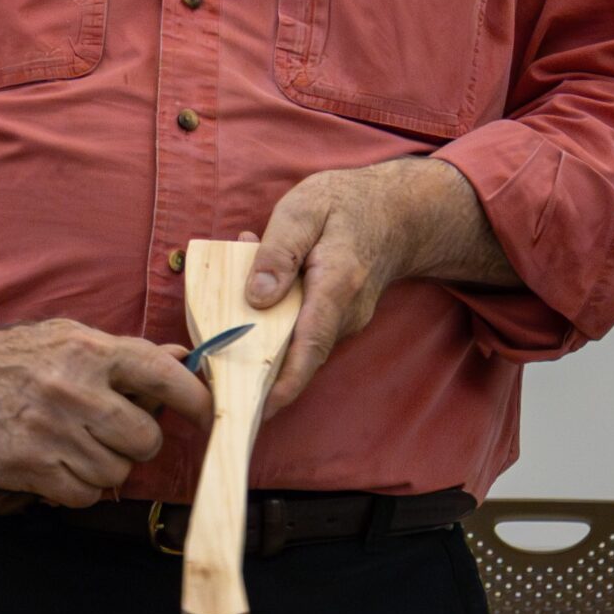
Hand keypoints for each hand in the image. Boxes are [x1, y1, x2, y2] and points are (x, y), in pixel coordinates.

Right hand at [0, 284, 213, 506]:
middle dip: (140, 443)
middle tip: (120, 434)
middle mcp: (75, 390)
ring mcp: (51, 431)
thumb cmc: (21, 356)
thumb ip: (129, 355)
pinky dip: (82, 488)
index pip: (166, 378)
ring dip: (108, 466)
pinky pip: (84, 496)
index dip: (197, 401)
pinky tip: (64, 465)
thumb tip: (185, 361)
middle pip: (146, 439)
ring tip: (82, 445)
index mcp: (93, 352)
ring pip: (116, 472)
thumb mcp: (74, 337)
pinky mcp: (29, 466)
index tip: (207, 416)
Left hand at [245, 158, 509, 415]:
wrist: (398, 211)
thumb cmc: (346, 204)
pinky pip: (302, 333)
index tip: (260, 410)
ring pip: (298, 344)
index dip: (286, 383)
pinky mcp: (339, 323)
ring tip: (229, 308)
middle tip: (215, 364)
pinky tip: (256, 292)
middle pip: (299, 355)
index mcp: (337, 285)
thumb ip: (278, 251)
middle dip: (257, 365)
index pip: (311, 344)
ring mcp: (346, 322)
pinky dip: (274, 324)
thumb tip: (256, 297)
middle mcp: (347, 314)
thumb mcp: (304, 210)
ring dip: (262, 336)